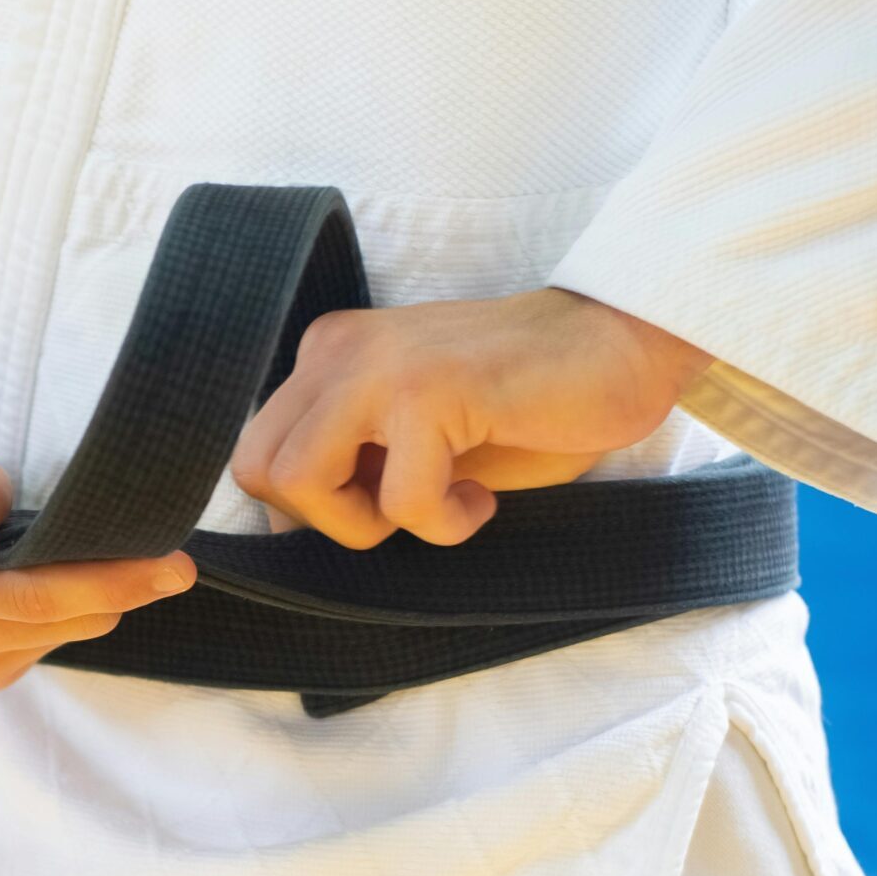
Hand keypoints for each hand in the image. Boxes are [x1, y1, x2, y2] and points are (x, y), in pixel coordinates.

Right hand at [0, 400, 196, 690]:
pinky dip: (82, 605)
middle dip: (124, 585)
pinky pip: (58, 640)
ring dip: (103, 594)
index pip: (38, 596)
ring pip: (71, 633)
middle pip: (66, 620)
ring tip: (117, 545)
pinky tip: (76, 568)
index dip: (111, 581)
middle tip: (175, 549)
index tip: (176, 563)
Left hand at [230, 288, 711, 549]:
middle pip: (258, 469)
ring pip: (300, 482)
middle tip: (404, 512)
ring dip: (372, 523)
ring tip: (442, 501)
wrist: (619, 345)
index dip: (313, 508)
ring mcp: (377, 366)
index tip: (385, 505)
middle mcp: (336, 350)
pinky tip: (483, 497)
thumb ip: (352, 464)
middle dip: (327, 521)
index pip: (258, 454)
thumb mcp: (416, 436)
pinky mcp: (429, 391)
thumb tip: (293, 530)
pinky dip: (445, 524)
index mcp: (327, 356)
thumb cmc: (527, 403)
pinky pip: (398, 501)